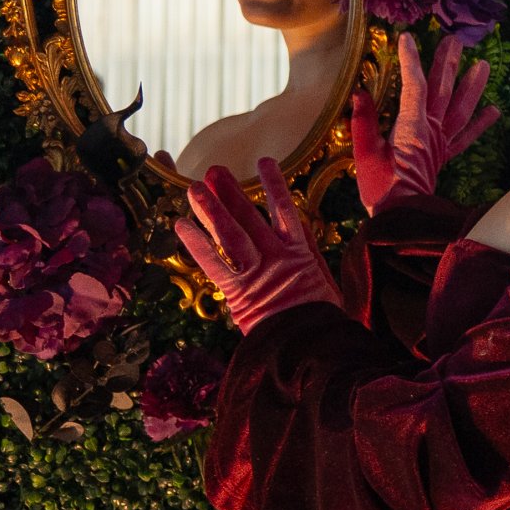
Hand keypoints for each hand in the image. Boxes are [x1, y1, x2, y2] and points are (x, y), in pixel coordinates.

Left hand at [177, 159, 342, 332]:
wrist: (314, 346)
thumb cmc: (324, 321)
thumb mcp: (327, 286)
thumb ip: (312, 262)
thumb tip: (302, 243)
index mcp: (302, 253)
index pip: (286, 210)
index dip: (274, 186)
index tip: (265, 163)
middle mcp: (278, 256)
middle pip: (251, 217)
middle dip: (231, 193)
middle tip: (214, 171)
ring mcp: (258, 271)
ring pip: (232, 233)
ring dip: (212, 209)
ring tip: (196, 188)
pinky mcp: (240, 291)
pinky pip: (215, 263)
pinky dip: (198, 244)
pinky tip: (182, 225)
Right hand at [350, 33, 499, 214]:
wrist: (401, 218)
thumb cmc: (380, 188)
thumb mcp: (364, 153)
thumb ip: (363, 121)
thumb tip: (360, 93)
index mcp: (411, 128)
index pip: (413, 86)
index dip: (411, 61)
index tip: (408, 38)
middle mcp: (431, 131)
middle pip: (441, 91)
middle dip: (447, 64)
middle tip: (454, 40)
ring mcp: (441, 143)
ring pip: (460, 109)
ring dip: (471, 86)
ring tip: (482, 66)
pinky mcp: (444, 155)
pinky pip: (466, 137)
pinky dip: (480, 123)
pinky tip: (494, 110)